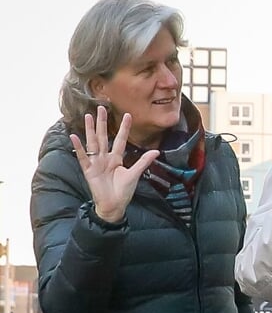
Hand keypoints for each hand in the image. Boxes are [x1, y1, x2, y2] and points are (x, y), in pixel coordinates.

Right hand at [69, 107, 158, 224]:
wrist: (113, 205)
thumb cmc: (123, 191)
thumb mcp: (134, 174)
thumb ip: (143, 162)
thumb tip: (156, 151)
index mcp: (116, 158)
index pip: (120, 140)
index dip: (123, 128)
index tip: (127, 115)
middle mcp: (105, 157)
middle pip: (103, 136)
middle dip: (103, 123)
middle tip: (102, 107)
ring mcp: (96, 162)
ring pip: (93, 142)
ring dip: (90, 130)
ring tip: (88, 116)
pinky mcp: (88, 170)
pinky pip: (82, 156)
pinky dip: (78, 147)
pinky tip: (74, 136)